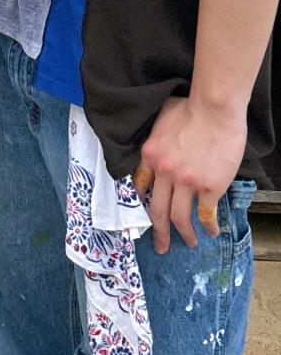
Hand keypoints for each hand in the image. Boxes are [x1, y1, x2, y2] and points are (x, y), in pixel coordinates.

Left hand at [133, 95, 246, 252]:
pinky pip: (205, 214)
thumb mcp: (161, 120)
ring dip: (184, 234)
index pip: (141, 184)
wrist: (214, 109)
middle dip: (158, 232)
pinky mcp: (208, 186)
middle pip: (156, 209)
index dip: (142, 202)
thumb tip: (157, 146)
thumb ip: (156, 138)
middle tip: (161, 246)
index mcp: (150, 154)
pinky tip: (211, 232)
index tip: (144, 215)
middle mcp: (164, 171)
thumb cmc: (190, 108)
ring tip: (190, 243)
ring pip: (179, 216)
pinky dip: (208, 226)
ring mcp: (185, 181)